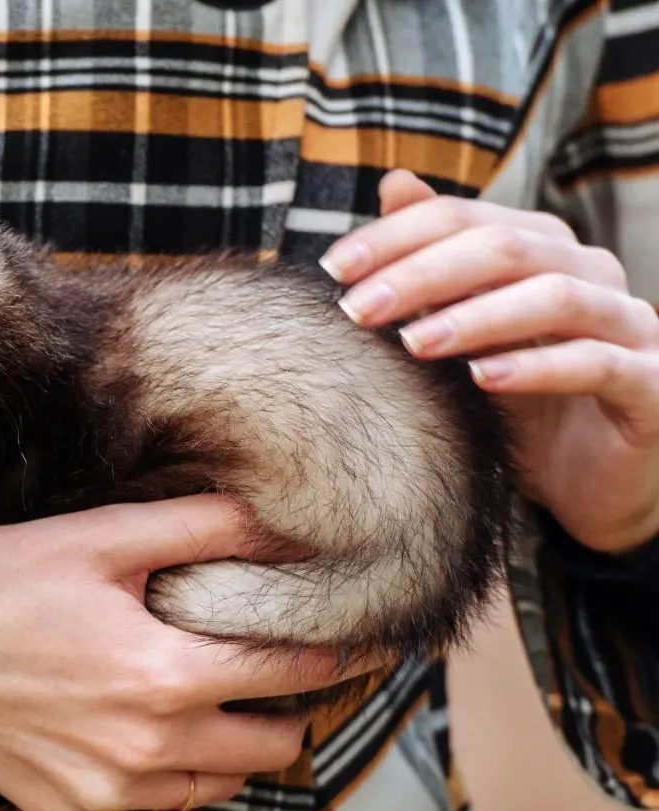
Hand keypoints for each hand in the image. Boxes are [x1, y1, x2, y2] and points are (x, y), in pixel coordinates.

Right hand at [0, 496, 349, 810]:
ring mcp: (107, 790)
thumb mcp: (103, 535)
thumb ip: (201, 525)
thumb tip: (277, 521)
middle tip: (275, 665)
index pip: (291, 674)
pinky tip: (139, 718)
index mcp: (166, 677)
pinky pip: (153, 798)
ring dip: (235, 740)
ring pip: (220, 781)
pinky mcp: (70, 810)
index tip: (364, 641)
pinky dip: (169, 764)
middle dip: (291, 705)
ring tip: (213, 691)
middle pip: (274, 744)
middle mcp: (147, 749)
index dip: (338, 654)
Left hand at [320, 170, 658, 553]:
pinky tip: (483, 379)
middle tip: (359, 308)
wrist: (589, 478)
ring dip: (477, 316)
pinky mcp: (651, 383)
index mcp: (544, 250)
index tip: (334, 269)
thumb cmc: (519, 400)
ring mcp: (630, 324)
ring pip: (557, 296)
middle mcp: (591, 273)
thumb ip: (434, 262)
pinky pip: (598, 363)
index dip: (397, 236)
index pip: (466, 219)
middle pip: (506, 248)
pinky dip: (538, 367)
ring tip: (414, 343)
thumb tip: (394, 182)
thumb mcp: (465, 330)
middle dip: (423, 274)